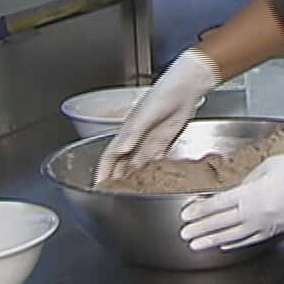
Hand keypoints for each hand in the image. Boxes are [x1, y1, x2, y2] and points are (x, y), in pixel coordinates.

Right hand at [93, 47, 220, 185]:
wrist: (186, 86)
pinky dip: (152, 170)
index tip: (97, 187)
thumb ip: (133, 133)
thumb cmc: (164, 93)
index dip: (102, 172)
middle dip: (116, 179)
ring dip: (134, 177)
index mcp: (127, 131)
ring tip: (130, 194)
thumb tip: (121, 151)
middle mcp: (136, 138)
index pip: (110, 157)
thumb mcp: (145, 115)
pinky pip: (155, 159)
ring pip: (138, 163)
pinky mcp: (165, 140)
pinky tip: (153, 180)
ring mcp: (151, 140)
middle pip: (122, 163)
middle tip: (112, 196)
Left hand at [179, 150, 283, 251]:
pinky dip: (235, 243)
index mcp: (252, 193)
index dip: (199, 210)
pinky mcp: (277, 229)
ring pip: (233, 236)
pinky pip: (250, 239)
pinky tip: (226, 244)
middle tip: (185, 233)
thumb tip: (234, 191)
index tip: (186, 214)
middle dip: (200, 229)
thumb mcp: (267, 165)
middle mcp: (257, 212)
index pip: (217, 205)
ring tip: (198, 244)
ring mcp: (267, 224)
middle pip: (221, 223)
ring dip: (213, 240)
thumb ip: (247, 180)